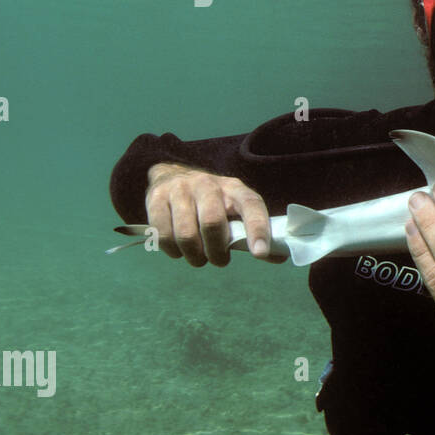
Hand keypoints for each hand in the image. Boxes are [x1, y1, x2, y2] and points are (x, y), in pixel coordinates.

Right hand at [145, 162, 287, 266]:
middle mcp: (207, 184)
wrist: (172, 173)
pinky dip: (173, 252)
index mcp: (234, 188)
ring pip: (186, 234)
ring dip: (194, 256)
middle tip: (220, 261)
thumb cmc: (212, 201)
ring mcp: (179, 190)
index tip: (260, 253)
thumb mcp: (235, 209)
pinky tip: (179, 250)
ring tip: (199, 258)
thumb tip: (278, 256)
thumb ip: (253, 232)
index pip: (251, 205)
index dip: (258, 229)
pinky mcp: (156, 199)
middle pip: (212, 223)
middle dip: (217, 252)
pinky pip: (163, 235)